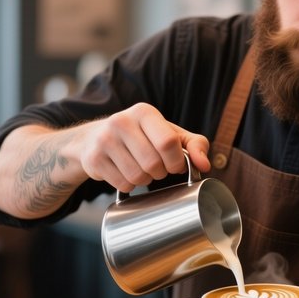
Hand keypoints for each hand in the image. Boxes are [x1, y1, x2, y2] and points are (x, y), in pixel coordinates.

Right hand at [80, 102, 210, 191]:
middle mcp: (122, 121)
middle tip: (156, 168)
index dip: (176, 161)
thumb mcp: (169, 133)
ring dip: (144, 180)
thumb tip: (205, 165)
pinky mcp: (93, 159)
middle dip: (160, 172)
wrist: (93, 139)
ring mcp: (105, 140)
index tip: (175, 165)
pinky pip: (122, 184)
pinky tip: (124, 172)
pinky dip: (129, 185)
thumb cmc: (140, 136)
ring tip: (140, 168)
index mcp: (144, 112)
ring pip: (137, 176)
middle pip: (153, 163)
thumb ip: (194, 145)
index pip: (168, 142)